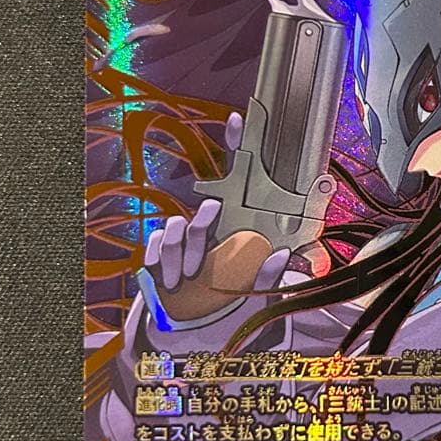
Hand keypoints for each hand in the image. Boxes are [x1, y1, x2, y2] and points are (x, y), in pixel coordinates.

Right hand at [143, 112, 284, 322]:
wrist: (195, 321)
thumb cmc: (228, 293)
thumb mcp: (254, 287)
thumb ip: (270, 275)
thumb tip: (283, 256)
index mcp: (235, 226)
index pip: (238, 182)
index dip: (237, 147)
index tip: (237, 120)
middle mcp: (208, 223)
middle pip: (204, 206)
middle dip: (203, 222)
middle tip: (208, 233)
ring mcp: (182, 234)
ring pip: (178, 226)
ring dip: (185, 254)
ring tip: (190, 277)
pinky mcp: (159, 248)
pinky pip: (156, 243)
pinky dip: (163, 263)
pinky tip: (171, 280)